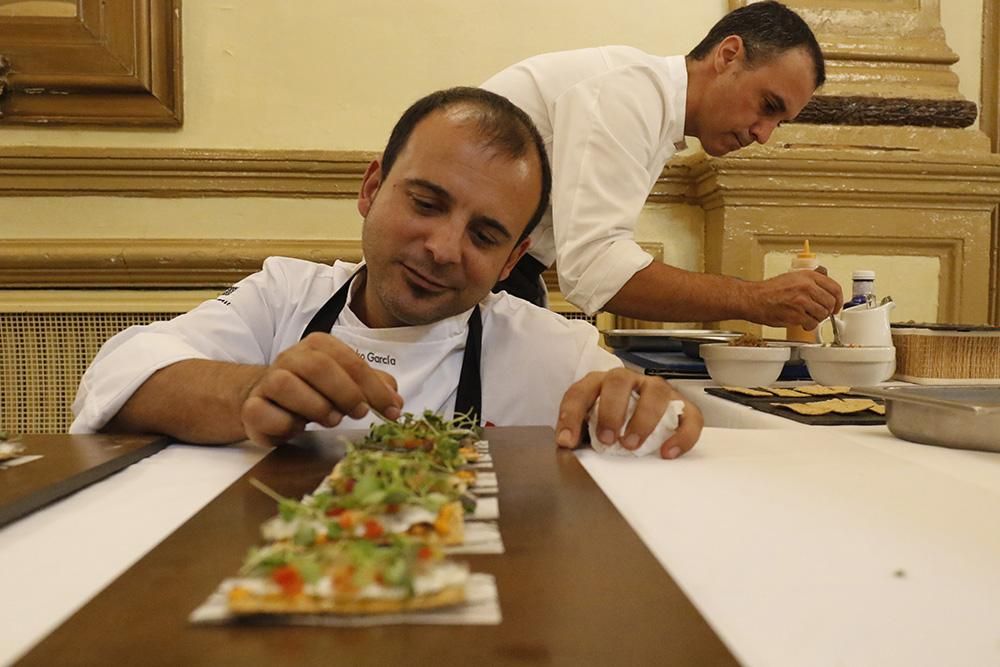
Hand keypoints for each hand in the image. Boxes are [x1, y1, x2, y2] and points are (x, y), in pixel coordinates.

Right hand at [240, 332, 402, 446]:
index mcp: (318, 346)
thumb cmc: (314, 391)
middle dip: (346, 392)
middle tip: (360, 413)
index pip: (350, 360)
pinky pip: (266, 413)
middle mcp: (291, 358)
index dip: (374, 387)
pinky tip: (297, 427)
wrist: (267, 400)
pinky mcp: (252, 407)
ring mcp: (268, 381)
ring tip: (331, 419)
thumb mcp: (347, 383)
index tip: (392, 410)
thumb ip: (372, 386)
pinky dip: (287, 424)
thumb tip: (396, 402)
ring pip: (287, 386)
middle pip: (318, 366)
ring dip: (316, 407)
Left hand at [555, 368, 702, 458]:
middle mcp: (629, 381)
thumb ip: (580, 434)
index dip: (571, 414)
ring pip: (656, 391)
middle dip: (611, 410)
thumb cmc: (613, 424)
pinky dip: (681, 435)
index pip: (580, 391)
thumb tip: (567, 444)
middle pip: (619, 380)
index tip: (567, 441)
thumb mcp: (591, 428)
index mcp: (600, 383)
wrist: (644, 420)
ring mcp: (657, 390)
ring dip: (643, 419)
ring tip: (632, 446)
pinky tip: (668, 452)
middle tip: (607, 439)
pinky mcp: (682, 406)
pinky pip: (689, 415)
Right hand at [745, 270, 842, 328]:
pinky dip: (808, 326)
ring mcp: (802, 301)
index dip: (838, 300)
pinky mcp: (796, 315)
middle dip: (826, 311)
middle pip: (830, 303)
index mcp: (808, 276)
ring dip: (816, 319)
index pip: (835, 288)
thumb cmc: (769, 290)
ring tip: (806, 317)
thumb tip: (825, 290)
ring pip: (822, 315)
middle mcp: (807, 287)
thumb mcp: (793, 278)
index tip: (836, 306)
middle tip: (819, 313)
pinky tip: (801, 322)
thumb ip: (810, 282)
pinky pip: (811, 324)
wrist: (753, 299)